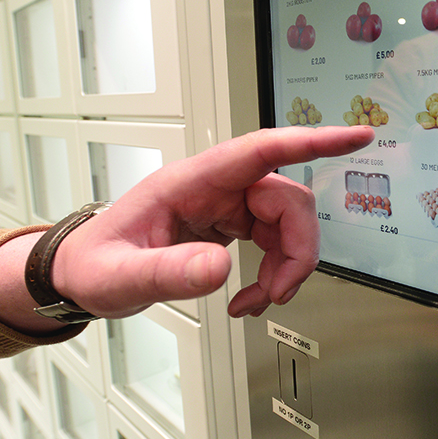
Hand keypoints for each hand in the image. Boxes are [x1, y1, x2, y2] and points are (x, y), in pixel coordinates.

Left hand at [52, 126, 374, 319]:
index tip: (356, 137)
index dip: (313, 141)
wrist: (81, 274)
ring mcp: (227, 204)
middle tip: (278, 293)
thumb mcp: (119, 276)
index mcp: (191, 181)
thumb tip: (219, 271)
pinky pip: (274, 241)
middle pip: (287, 200)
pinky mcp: (232, 223)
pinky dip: (273, 274)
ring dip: (286, 267)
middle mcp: (216, 187)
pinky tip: (249, 298)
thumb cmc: (93, 264)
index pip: (261, 150)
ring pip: (288, 223)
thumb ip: (167, 273)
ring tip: (256, 302)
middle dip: (296, 249)